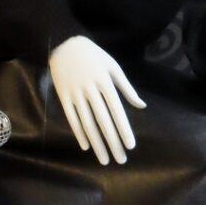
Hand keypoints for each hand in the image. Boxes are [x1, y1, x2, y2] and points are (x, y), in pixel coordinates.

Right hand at [49, 36, 145, 165]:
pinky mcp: (63, 96)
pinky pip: (72, 118)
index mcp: (105, 82)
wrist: (64, 44)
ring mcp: (75, 94)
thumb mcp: (113, 67)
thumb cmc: (94, 56)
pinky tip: (86, 146)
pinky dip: (79, 133)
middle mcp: (91, 90)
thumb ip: (127, 88)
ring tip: (104, 159)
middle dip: (113, 142)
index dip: (124, 129)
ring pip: (87, 124)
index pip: (117, 111)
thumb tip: (142, 106)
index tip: (130, 146)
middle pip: (103, 121)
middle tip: (120, 160)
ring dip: (97, 143)